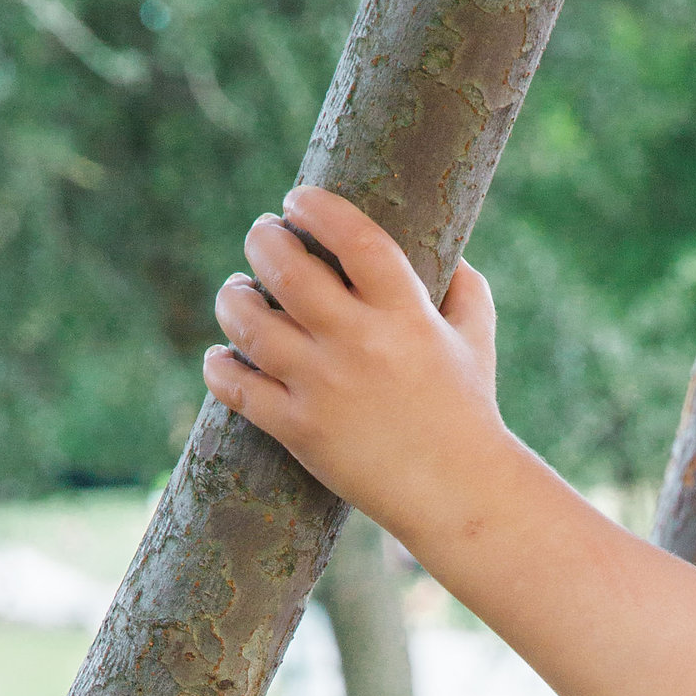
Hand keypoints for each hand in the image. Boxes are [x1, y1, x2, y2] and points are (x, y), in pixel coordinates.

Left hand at [202, 185, 508, 538]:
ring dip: (232, 297)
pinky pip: (238, 389)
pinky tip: (223, 358)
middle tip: (264, 237)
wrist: (459, 495)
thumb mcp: (476, 339)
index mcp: (405, 313)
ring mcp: (325, 388)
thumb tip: (444, 251)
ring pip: (249, 323)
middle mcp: (360, 344)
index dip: (315, 207)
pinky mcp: (300, 431)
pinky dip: (219, 367)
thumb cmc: (468, 412)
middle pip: (286, 268)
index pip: (352, 236)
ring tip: (237, 293)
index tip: (298, 200)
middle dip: (263, 239)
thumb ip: (464, 287)